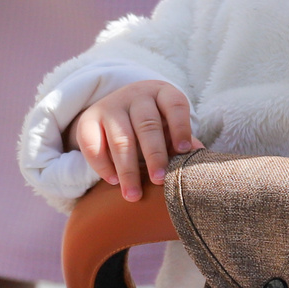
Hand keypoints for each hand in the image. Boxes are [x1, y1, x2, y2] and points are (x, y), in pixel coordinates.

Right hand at [70, 80, 198, 201]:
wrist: (117, 111)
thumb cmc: (154, 124)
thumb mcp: (170, 127)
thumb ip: (183, 141)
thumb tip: (200, 158)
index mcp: (162, 93)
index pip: (175, 105)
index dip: (181, 127)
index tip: (184, 151)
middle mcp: (136, 96)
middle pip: (147, 124)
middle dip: (155, 155)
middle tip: (159, 180)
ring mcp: (110, 106)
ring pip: (121, 138)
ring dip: (128, 169)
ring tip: (133, 194)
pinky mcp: (88, 119)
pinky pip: (92, 144)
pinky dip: (102, 165)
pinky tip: (113, 181)